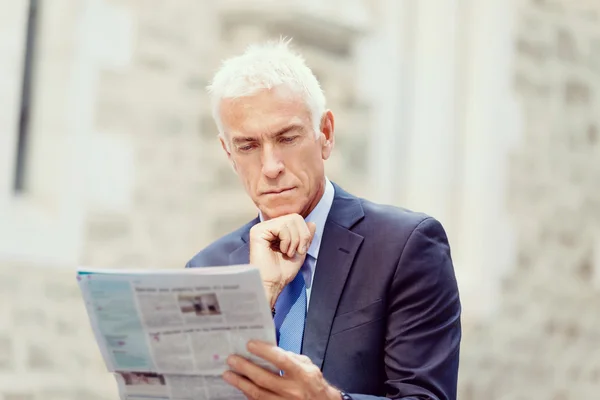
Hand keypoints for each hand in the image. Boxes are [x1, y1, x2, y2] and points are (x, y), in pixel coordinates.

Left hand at [223, 340, 340, 399]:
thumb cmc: (314, 383)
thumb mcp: (308, 366)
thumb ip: (291, 358)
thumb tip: (270, 351)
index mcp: (301, 374)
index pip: (280, 360)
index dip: (264, 351)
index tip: (249, 344)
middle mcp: (292, 390)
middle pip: (264, 378)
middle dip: (245, 368)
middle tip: (232, 359)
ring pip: (258, 394)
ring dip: (241, 383)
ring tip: (228, 374)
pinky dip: (248, 395)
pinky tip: (240, 387)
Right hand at [249, 214, 315, 306]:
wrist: (273, 283)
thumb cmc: (283, 271)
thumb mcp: (300, 251)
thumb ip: (305, 236)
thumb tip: (312, 223)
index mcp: (277, 229)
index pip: (297, 219)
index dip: (305, 233)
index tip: (301, 249)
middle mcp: (268, 226)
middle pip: (295, 217)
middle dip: (301, 236)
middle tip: (297, 251)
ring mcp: (262, 228)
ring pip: (289, 221)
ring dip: (294, 240)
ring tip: (288, 253)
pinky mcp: (257, 231)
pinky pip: (281, 227)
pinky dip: (287, 240)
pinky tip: (282, 250)